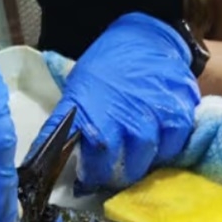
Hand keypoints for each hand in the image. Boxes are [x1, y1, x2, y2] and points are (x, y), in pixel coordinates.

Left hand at [30, 12, 200, 190]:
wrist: (144, 38)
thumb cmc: (105, 67)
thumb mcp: (75, 93)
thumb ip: (61, 128)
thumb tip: (37, 162)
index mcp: (100, 116)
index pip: (98, 165)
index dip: (93, 179)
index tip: (88, 183)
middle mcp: (133, 119)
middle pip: (129, 168)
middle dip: (118, 176)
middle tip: (112, 173)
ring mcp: (161, 116)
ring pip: (154, 159)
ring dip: (143, 163)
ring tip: (133, 157)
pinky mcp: (184, 111)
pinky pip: (177, 144)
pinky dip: (166, 148)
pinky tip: (156, 142)